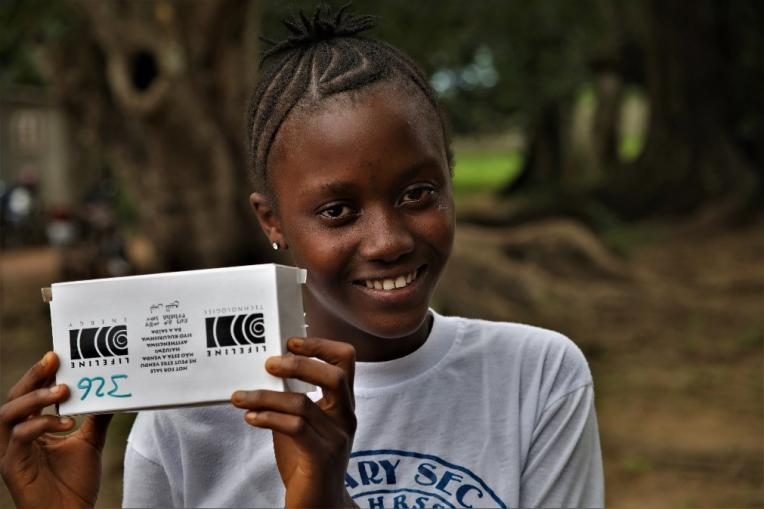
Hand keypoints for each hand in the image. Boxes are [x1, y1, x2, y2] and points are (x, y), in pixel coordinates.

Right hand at [0, 352, 112, 508]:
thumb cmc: (75, 481)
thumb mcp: (90, 441)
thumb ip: (96, 417)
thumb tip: (114, 391)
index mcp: (32, 428)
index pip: (30, 394)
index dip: (39, 374)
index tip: (56, 354)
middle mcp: (18, 436)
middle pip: (14, 398)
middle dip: (33, 377)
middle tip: (53, 360)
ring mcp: (12, 451)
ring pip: (9, 414)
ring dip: (35, 398)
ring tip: (63, 390)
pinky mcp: (12, 467)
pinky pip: (20, 438)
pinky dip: (41, 425)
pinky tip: (65, 422)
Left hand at [232, 337, 357, 507]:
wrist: (320, 507)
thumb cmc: (307, 463)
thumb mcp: (301, 424)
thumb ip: (292, 400)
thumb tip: (265, 374)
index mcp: (343, 405)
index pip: (346, 361)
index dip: (321, 345)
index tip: (291, 341)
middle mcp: (346, 418)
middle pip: (335, 375)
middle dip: (299, 364)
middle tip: (268, 363)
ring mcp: (337, 438)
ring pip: (304, 403)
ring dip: (266, 396)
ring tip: (240, 396)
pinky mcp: (321, 458)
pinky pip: (295, 428)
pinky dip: (269, 418)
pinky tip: (250, 417)